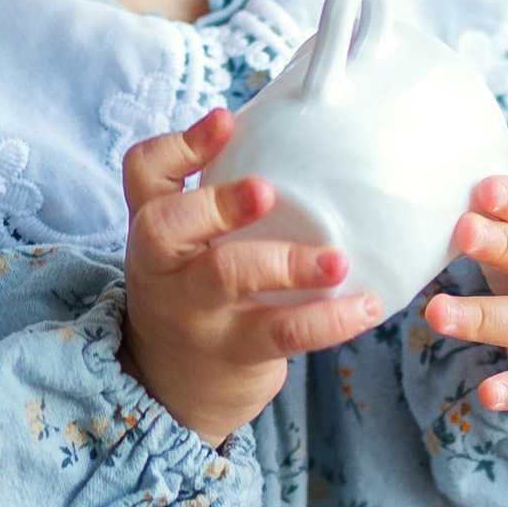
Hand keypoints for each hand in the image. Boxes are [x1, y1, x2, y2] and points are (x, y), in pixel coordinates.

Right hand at [122, 108, 380, 444]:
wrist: (176, 385)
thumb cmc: (196, 290)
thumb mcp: (186, 242)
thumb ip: (217, 194)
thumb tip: (291, 124)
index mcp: (154, 226)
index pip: (144, 172)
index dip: (180, 145)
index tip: (227, 121)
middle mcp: (164, 265)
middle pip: (168, 225)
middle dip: (219, 203)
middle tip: (267, 190)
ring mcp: (195, 311)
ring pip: (228, 276)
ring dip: (287, 263)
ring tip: (338, 262)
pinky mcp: (234, 350)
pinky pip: (282, 332)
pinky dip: (328, 320)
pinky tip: (364, 306)